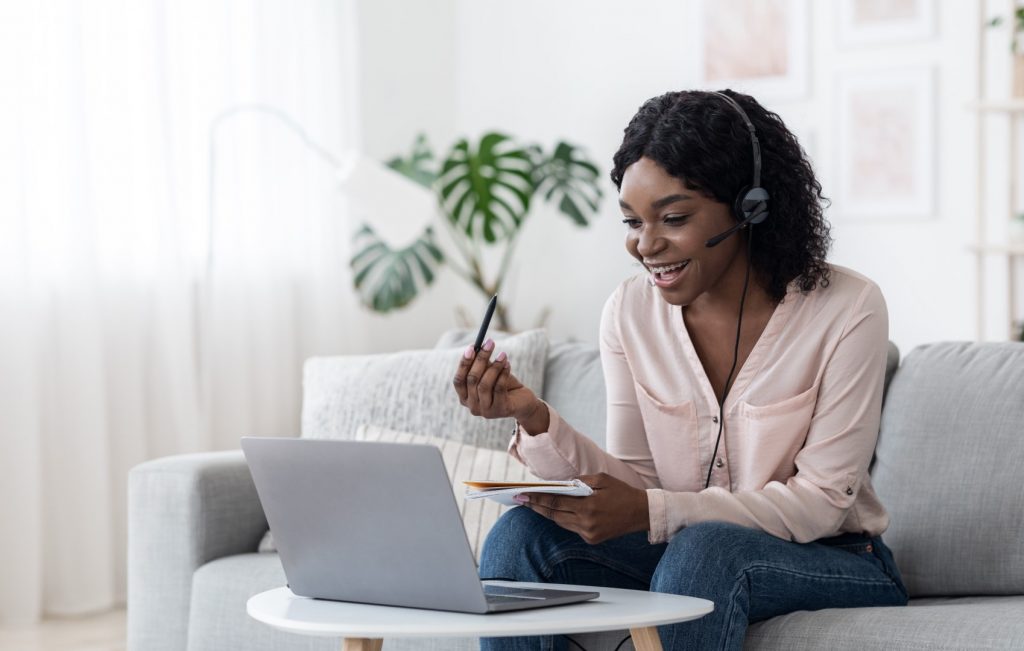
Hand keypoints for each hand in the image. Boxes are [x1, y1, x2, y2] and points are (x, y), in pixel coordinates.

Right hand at [452, 339, 540, 420]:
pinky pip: (499, 388)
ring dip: (494, 366)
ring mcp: (486, 411)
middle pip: (471, 380)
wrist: (523, 402)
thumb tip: (479, 346)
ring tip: (503, 354)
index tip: (471, 347)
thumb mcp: (491, 374)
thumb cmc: (503, 385)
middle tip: (489, 343)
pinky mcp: (500, 410)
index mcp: (465, 398)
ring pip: (484, 385)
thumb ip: (482, 365)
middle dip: (480, 359)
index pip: (458, 380)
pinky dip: (503, 374)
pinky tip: (508, 364)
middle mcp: (472, 407)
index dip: (464, 363)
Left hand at [514, 473, 649, 544]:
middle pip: (554, 515)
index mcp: (588, 507)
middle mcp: (586, 523)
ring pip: (561, 523)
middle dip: (536, 507)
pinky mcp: (592, 539)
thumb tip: (560, 484)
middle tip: (520, 499)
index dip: (537, 499)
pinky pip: (572, 527)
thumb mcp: (602, 479)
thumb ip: (580, 481)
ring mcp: (588, 534)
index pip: (555, 503)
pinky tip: (554, 511)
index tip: (523, 494)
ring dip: (547, 513)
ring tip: (533, 504)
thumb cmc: (622, 492)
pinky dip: (563, 518)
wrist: (641, 513)